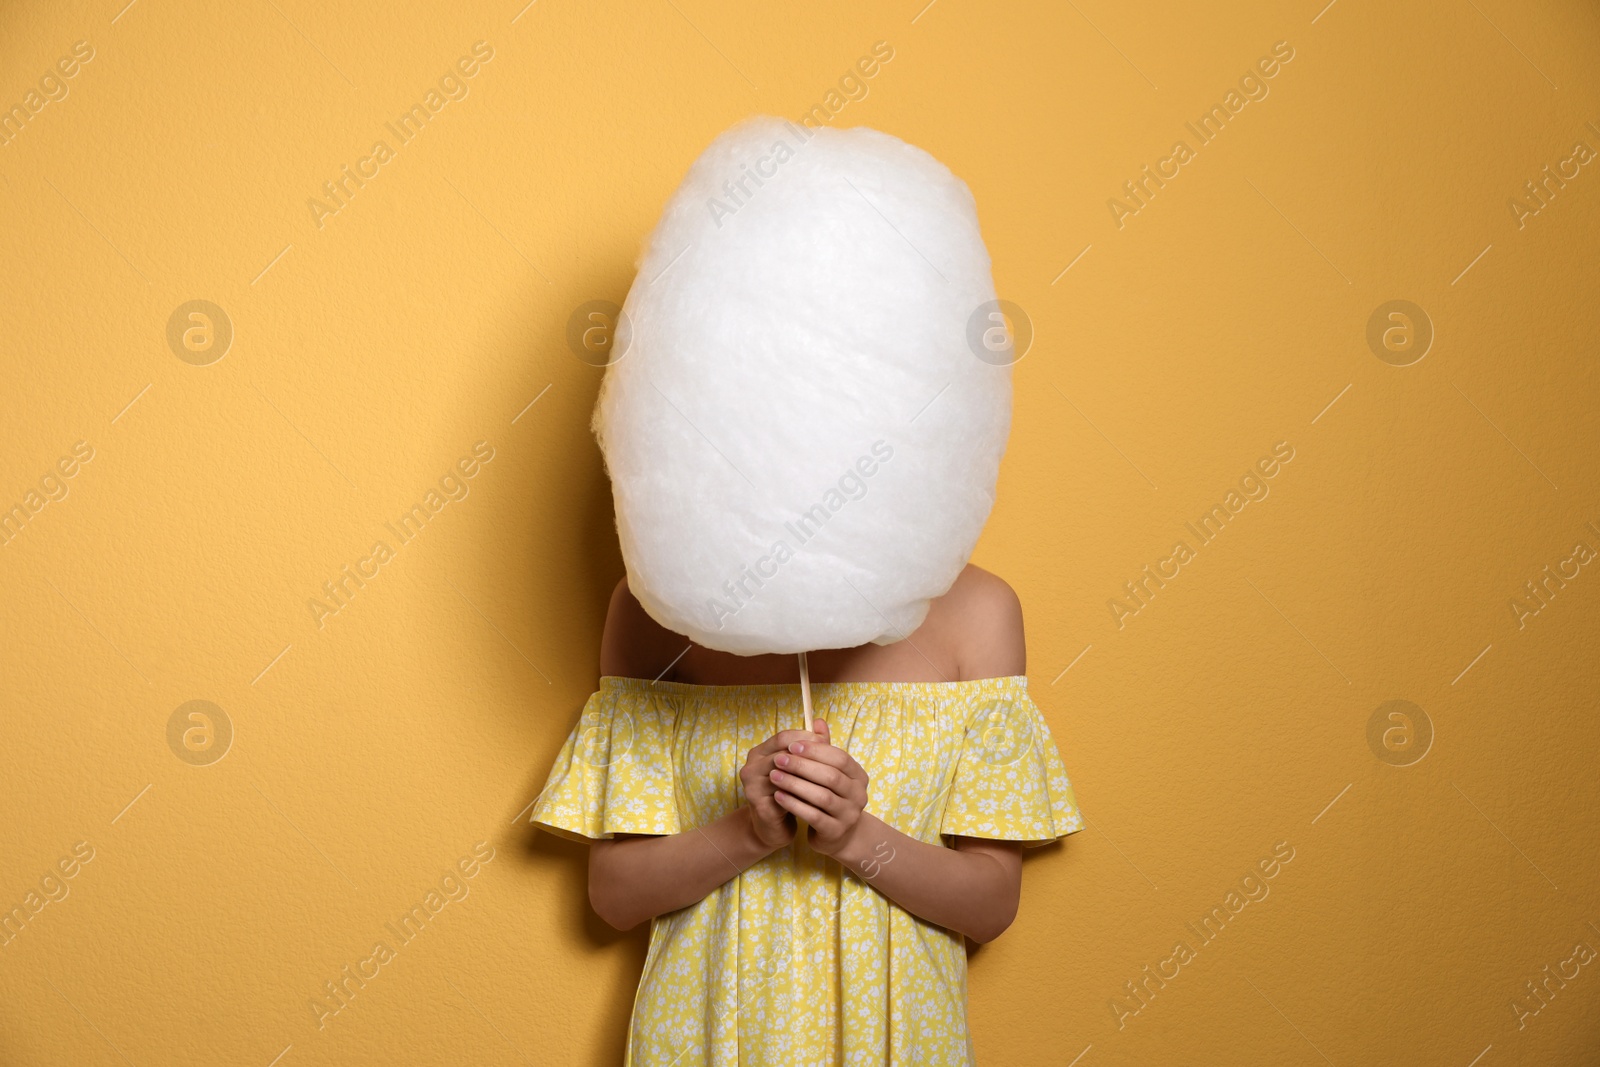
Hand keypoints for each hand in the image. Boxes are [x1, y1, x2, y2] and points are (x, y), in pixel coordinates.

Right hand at [739, 728, 820, 849]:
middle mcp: (751, 766)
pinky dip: (802, 794)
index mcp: (760, 753)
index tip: (826, 742)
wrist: (773, 827)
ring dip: (807, 775)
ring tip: (829, 778)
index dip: (805, 738)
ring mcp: (752, 786)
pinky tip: (819, 795)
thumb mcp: (798, 768)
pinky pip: (784, 796)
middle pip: (782, 753)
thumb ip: (809, 746)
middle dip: (808, 756)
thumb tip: (821, 723)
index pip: (782, 737)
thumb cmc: (788, 793)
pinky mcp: (759, 805)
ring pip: (784, 774)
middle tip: (831, 761)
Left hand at [770, 719, 870, 858]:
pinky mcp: (835, 832)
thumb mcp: (828, 771)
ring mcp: (849, 815)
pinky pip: (813, 816)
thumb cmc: (830, 796)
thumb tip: (816, 720)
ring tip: (773, 777)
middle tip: (779, 759)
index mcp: (858, 776)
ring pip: (822, 796)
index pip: (840, 758)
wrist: (835, 835)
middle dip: (802, 766)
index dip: (815, 750)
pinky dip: (794, 805)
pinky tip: (778, 796)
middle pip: (831, 776)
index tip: (792, 745)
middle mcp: (859, 795)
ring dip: (795, 784)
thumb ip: (824, 748)